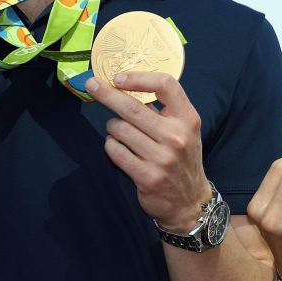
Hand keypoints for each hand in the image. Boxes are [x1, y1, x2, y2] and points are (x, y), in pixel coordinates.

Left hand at [85, 72, 210, 230]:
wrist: (190, 202)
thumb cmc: (182, 159)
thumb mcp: (184, 131)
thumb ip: (163, 111)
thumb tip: (125, 87)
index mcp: (188, 119)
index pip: (166, 85)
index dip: (139, 78)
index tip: (119, 78)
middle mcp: (176, 136)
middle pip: (134, 107)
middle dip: (107, 94)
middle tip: (91, 84)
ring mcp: (162, 158)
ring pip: (120, 129)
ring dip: (112, 127)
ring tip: (119, 131)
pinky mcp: (147, 176)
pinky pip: (116, 151)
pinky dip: (111, 146)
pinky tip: (117, 147)